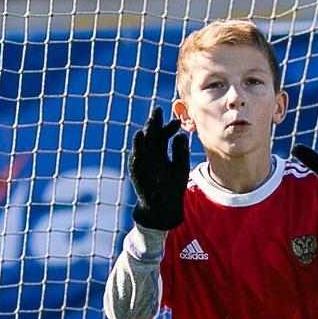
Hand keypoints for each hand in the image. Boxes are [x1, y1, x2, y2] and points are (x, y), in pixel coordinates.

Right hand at [126, 107, 190, 231]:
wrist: (164, 207)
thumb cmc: (173, 187)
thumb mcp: (180, 167)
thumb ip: (181, 152)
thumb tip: (181, 135)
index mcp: (160, 151)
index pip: (163, 134)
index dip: (168, 126)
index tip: (177, 121)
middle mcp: (150, 154)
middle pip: (151, 135)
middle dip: (154, 123)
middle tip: (158, 111)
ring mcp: (142, 161)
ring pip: (142, 143)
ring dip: (145, 132)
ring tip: (149, 123)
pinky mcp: (136, 170)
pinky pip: (136, 156)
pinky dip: (137, 147)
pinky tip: (139, 137)